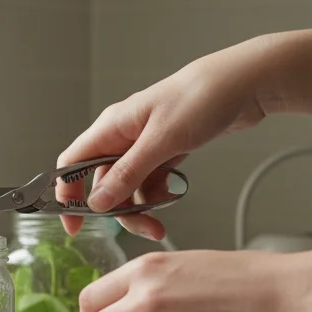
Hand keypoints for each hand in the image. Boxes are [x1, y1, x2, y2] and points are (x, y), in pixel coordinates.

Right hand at [56, 37, 281, 237]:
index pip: (72, 165)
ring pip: (129, 185)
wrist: (244, 84)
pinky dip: (159, 194)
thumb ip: (128, 174)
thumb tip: (97, 201)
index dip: (67, 195)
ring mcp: (144, 143)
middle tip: (142, 227)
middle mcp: (123, 136)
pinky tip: (174, 195)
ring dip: (142, 206)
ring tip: (161, 221)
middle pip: (103, 182)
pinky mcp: (166, 149)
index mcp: (111, 127)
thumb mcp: (162, 141)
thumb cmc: (201, 98)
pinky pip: (151, 180)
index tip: (74, 225)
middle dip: (118, 209)